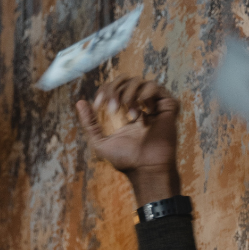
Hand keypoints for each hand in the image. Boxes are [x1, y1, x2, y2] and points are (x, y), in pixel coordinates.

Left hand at [75, 77, 180, 204]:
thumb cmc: (125, 160)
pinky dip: (144, 94)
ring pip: (140, 81)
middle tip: (111, 108)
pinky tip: (141, 110)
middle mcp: (143, 106)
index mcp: (129, 111)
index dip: (105, 90)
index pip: (116, 87)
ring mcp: (156, 106)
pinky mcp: (168, 107)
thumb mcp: (99, 140)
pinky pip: (155, 87)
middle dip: (114, 89)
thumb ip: (90, 122)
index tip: (98, 105)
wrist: (145, 169)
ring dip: (128, 93)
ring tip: (127, 112)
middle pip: (126, 80)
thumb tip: (79, 102)